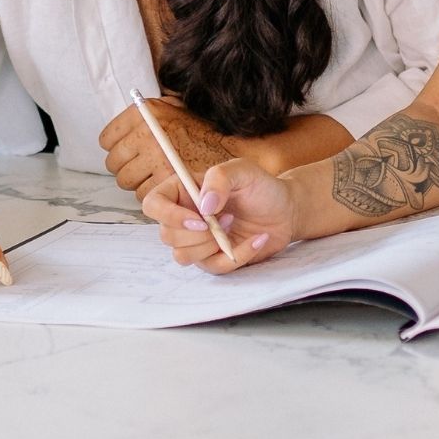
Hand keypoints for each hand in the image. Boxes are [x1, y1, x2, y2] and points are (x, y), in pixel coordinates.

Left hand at [99, 97, 237, 204]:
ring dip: (139, 183)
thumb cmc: (207, 133)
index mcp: (146, 114)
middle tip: (142, 168)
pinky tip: (168, 187)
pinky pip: (144, 194)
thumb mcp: (177, 108)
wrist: (237, 150)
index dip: (116, 147)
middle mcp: (147, 133)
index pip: (107, 138)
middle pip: (114, 162)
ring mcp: (155, 157)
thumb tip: (132, 109)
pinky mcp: (165, 180)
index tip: (125, 151)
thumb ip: (153, 111)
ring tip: (157, 178)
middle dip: (126, 168)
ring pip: (127, 182)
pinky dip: (155, 194)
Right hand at [140, 158, 295, 273]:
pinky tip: (256, 240)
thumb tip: (203, 206)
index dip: (168, 215)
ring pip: (182, 256)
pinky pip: (213, 268)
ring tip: (236, 225)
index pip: (153, 204)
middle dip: (197, 233)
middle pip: (166, 235)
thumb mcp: (243, 170)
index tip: (198, 219)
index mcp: (183, 191)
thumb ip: (220, 178)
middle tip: (228, 218)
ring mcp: (197, 241)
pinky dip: (237, 255)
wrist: (286, 211)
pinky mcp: (213, 259)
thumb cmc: (261, 187)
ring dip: (212, 245)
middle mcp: (185, 217)